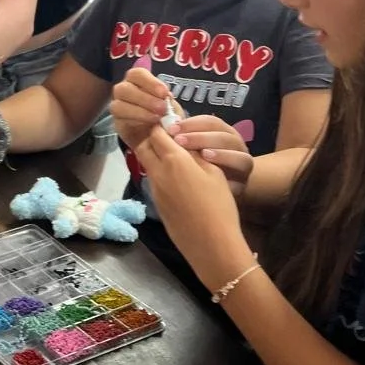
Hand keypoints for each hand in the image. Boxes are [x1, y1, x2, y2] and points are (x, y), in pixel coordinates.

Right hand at [110, 67, 182, 149]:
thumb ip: (168, 101)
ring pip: (119, 105)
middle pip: (124, 88)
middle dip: (145, 98)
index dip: (150, 82)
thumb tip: (166, 97)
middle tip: (162, 108)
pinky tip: (149, 126)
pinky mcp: (117, 122)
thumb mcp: (170, 106)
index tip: (164, 93)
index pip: (137, 74)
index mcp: (137, 80)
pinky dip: (135, 121)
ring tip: (157, 118)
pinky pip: (119, 119)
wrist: (157, 136)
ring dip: (140, 111)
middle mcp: (123, 90)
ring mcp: (117, 105)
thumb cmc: (164, 115)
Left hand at [134, 126, 253, 292]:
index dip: (162, 125)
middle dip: (153, 137)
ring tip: (172, 153)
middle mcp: (158, 172)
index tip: (168, 121)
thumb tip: (184, 142)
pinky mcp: (157, 203)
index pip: (158, 133)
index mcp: (174, 160)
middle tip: (166, 134)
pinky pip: (154, 179)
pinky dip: (160, 171)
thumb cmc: (218, 205)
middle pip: (145, 146)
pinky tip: (176, 176)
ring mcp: (155, 189)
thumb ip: (195, 154)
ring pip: (148, 163)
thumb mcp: (213, 172)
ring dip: (155, 154)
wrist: (210, 244)